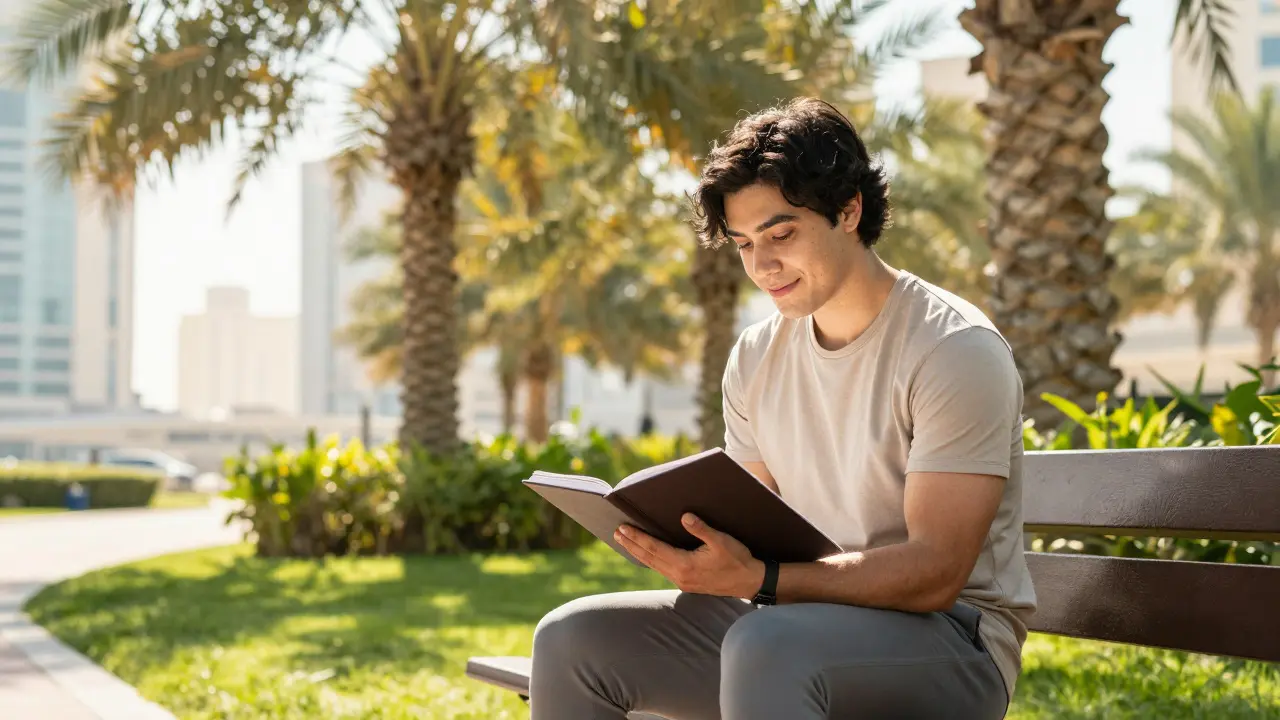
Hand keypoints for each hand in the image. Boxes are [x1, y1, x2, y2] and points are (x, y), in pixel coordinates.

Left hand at [615, 513, 764, 598]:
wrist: (750, 582)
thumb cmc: (738, 560)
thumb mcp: (722, 541)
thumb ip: (702, 529)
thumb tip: (684, 517)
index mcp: (685, 565)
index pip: (654, 549)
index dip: (637, 538)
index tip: (623, 528)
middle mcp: (679, 575)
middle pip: (649, 558)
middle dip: (631, 545)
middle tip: (616, 533)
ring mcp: (682, 581)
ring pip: (654, 565)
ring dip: (638, 553)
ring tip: (625, 542)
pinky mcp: (687, 582)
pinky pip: (662, 569)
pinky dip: (650, 560)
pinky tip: (647, 554)